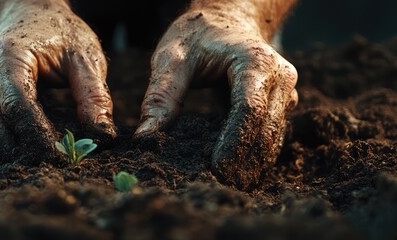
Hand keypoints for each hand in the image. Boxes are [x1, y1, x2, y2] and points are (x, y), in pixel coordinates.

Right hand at [0, 1, 114, 160]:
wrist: (28, 12)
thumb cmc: (59, 32)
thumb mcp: (84, 55)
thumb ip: (93, 93)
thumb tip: (102, 135)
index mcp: (6, 57)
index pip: (17, 107)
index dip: (37, 137)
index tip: (62, 158)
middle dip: (20, 152)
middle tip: (52, 171)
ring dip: (11, 153)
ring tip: (44, 166)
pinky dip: (7, 143)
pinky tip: (30, 153)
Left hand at [136, 8, 297, 189]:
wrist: (226, 19)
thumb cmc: (198, 35)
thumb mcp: (172, 58)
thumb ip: (161, 95)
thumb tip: (145, 137)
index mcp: (256, 62)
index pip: (249, 111)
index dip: (234, 143)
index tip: (217, 169)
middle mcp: (280, 78)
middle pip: (266, 129)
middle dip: (246, 161)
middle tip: (221, 186)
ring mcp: (285, 92)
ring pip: (274, 136)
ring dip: (254, 163)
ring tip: (230, 185)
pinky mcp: (281, 104)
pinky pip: (272, 134)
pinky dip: (256, 153)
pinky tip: (238, 170)